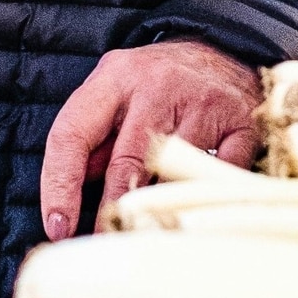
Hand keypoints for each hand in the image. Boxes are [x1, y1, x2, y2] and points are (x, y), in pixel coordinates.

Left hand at [38, 39, 258, 238]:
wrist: (224, 50)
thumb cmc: (157, 84)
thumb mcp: (116, 93)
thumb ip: (93, 141)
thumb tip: (63, 201)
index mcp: (114, 78)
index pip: (72, 133)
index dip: (59, 185)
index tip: (57, 227)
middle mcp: (156, 86)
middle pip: (126, 161)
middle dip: (111, 212)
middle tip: (103, 247)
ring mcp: (201, 103)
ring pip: (173, 173)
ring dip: (160, 211)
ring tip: (148, 237)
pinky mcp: (240, 122)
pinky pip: (220, 175)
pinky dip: (208, 199)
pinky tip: (200, 213)